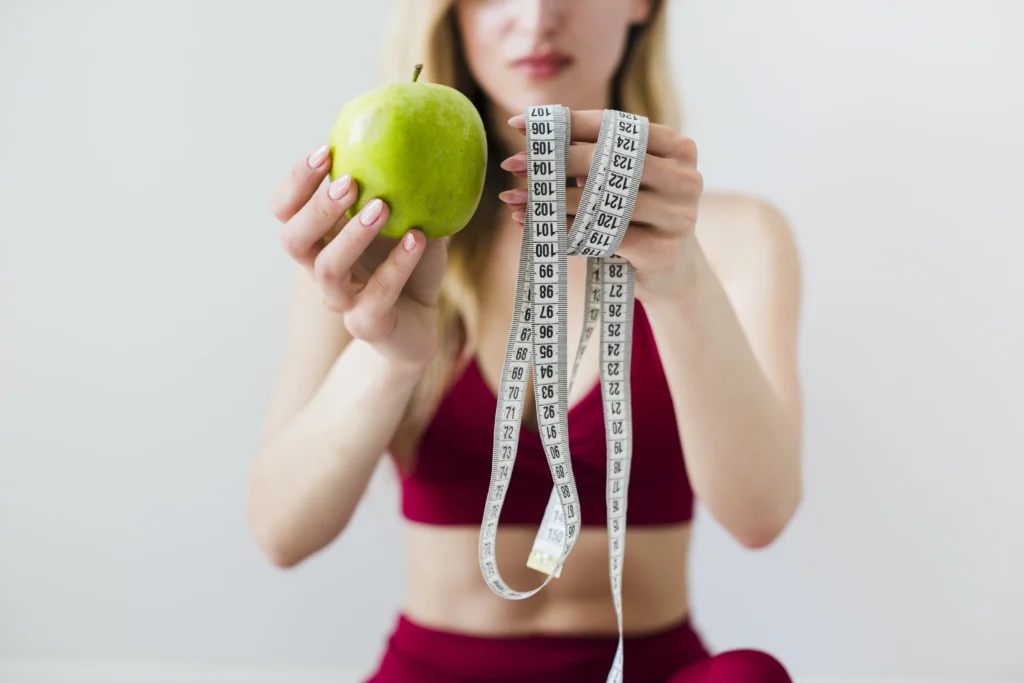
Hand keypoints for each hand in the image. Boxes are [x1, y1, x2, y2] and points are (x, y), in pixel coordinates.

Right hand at [270, 144, 448, 369]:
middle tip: (350, 182)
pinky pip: (376, 296)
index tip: (325, 151)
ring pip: (327, 268)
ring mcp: (341, 301)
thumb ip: (405, 187)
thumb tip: (422, 133)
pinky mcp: (368, 325)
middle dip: (317, 207)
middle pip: (293, 239)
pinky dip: (398, 265)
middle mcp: (321, 269)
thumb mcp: (409, 221)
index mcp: (320, 239)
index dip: (296, 181)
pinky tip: (419, 238)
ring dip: (352, 234)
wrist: (422, 327)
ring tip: (383, 207)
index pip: (285, 209)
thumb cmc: (409, 269)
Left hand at [499, 110, 702, 300]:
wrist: (672, 273)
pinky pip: (602, 237)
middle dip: (553, 161)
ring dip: (552, 200)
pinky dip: (565, 231)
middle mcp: (685, 178)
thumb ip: (594, 156)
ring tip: (515, 199)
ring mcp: (679, 216)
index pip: (614, 125)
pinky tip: (538, 229)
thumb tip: (535, 135)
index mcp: (678, 147)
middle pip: (607, 160)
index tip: (520, 125)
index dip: (565, 122)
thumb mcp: (624, 181)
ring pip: (601, 202)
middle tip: (513, 164)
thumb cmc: (639, 217)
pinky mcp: (662, 251)